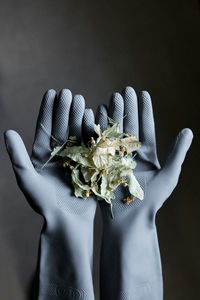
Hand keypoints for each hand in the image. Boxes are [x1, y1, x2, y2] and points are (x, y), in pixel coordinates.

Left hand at [4, 89, 95, 299]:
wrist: (68, 221)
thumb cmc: (44, 204)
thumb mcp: (27, 179)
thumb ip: (18, 156)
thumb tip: (8, 132)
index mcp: (43, 155)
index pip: (45, 128)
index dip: (48, 110)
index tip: (52, 92)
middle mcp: (60, 154)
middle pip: (62, 127)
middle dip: (64, 109)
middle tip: (68, 93)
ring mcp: (76, 158)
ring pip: (77, 133)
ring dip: (79, 116)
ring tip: (81, 100)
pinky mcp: (90, 164)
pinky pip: (91, 145)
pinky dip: (93, 131)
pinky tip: (95, 117)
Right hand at [96, 86, 192, 299]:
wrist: (128, 221)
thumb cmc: (151, 201)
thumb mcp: (168, 175)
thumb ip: (178, 153)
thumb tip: (188, 130)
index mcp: (146, 154)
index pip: (146, 127)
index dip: (145, 110)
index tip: (143, 92)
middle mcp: (130, 154)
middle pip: (129, 126)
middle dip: (127, 107)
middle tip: (125, 89)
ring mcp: (114, 158)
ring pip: (114, 132)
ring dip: (113, 115)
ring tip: (112, 97)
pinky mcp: (101, 165)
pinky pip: (99, 144)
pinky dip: (97, 129)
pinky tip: (95, 114)